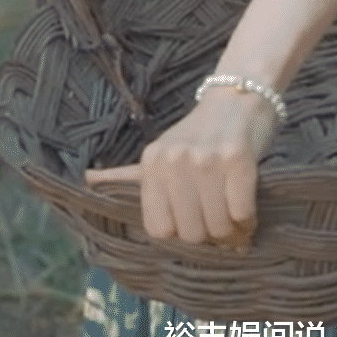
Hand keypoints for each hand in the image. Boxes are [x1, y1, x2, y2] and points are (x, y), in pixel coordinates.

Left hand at [83, 87, 280, 246]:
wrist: (235, 101)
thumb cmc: (198, 135)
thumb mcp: (160, 151)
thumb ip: (128, 173)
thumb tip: (88, 179)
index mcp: (150, 163)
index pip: (159, 230)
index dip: (180, 234)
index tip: (193, 222)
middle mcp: (173, 160)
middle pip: (191, 234)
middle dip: (209, 235)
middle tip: (219, 218)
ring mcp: (206, 159)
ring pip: (219, 227)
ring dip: (232, 230)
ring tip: (234, 214)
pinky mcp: (237, 160)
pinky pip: (242, 214)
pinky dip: (248, 218)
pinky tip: (246, 204)